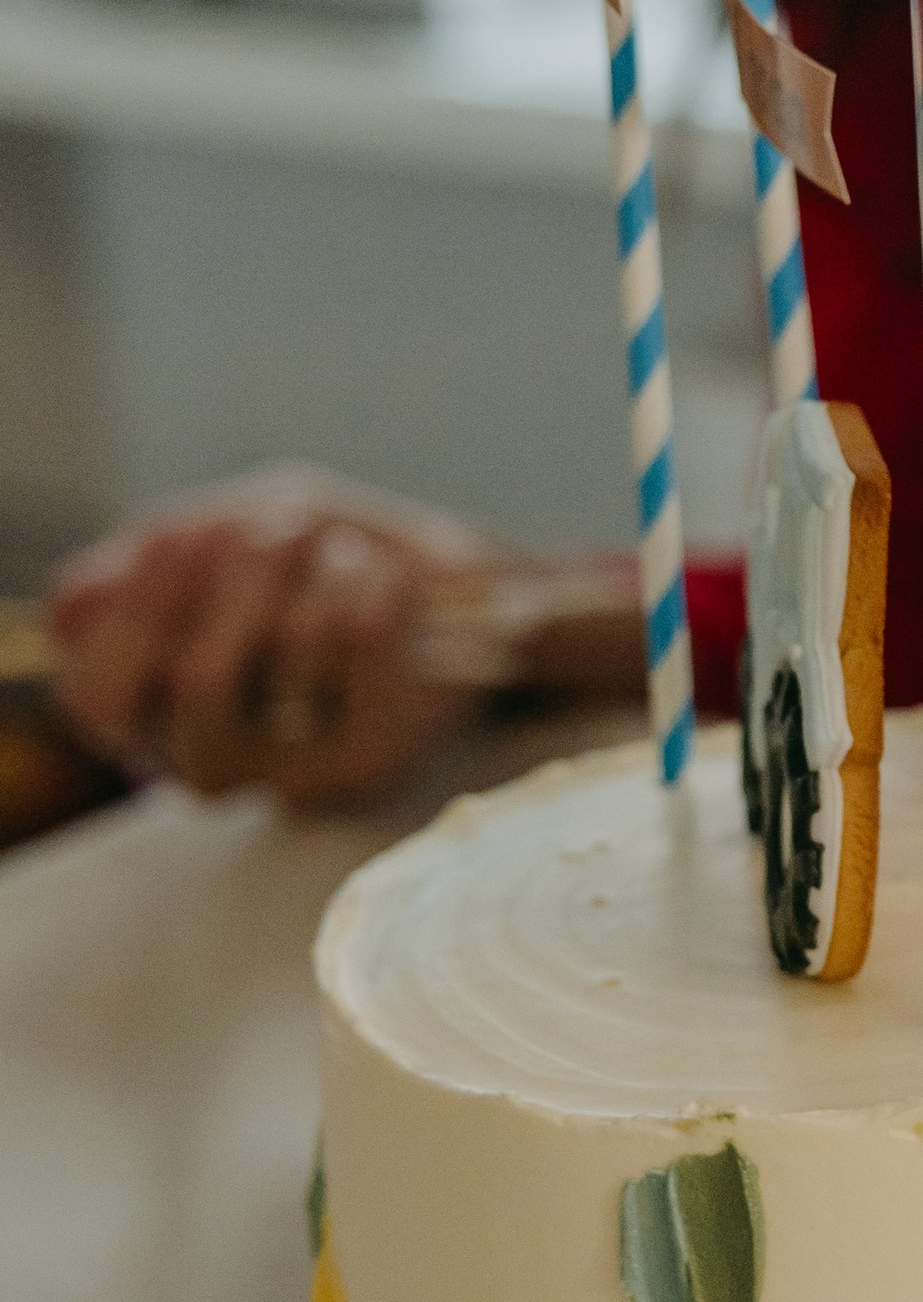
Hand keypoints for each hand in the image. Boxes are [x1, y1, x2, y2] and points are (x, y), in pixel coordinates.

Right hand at [46, 468, 502, 809]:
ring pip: (287, 653)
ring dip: (319, 570)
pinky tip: (386, 580)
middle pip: (195, 680)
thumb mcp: (236, 533)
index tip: (175, 539)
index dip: (133, 615)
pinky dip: (373, 583)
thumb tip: (73, 601)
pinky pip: (360, 644)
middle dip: (242, 580)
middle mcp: (212, 761)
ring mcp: (290, 773)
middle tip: (279, 528)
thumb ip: (160, 557)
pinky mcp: (369, 760)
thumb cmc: (330, 559)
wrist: (470, 596)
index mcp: (154, 712)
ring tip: (344, 554)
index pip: (99, 695)